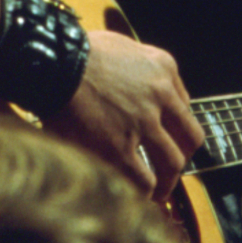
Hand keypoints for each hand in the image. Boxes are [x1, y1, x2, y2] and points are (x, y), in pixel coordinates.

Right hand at [44, 30, 204, 201]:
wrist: (52, 62)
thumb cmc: (74, 52)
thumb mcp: (119, 44)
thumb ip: (136, 64)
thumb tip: (134, 82)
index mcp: (162, 67)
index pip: (184, 104)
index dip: (176, 126)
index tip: (168, 137)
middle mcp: (160, 95)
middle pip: (189, 136)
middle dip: (182, 156)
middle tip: (172, 169)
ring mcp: (143, 123)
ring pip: (172, 162)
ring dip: (168, 182)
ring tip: (158, 193)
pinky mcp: (120, 148)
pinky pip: (144, 180)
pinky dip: (145, 194)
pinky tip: (137, 199)